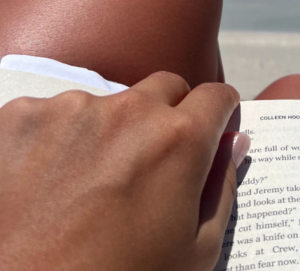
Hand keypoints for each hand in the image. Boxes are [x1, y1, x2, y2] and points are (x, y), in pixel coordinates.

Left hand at [0, 72, 249, 270]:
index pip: (217, 96)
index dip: (220, 112)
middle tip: (152, 159)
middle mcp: (129, 111)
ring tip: (91, 182)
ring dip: (111, 129)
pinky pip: (56, 113)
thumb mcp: (192, 254)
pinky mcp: (22, 117)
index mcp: (179, 140)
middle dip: (170, 113)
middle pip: (166, 88)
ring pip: (111, 102)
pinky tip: (50, 181)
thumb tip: (234, 142)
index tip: (213, 124)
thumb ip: (222, 188)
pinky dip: (60, 138)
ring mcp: (72, 109)